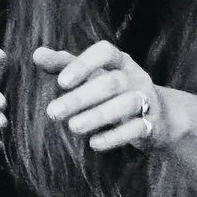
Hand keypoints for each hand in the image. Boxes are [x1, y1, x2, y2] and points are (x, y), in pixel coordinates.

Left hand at [36, 42, 168, 153]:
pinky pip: (137, 129)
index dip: (84, 65)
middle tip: (52, 112)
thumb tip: (37, 54)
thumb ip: (64, 65)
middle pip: (112, 83)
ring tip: (73, 127)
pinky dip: (115, 137)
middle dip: (81, 98)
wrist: (159, 115)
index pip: (105, 53)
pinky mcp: (152, 124)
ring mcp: (147, 100)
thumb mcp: (92, 74)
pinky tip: (94, 144)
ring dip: (98, 116)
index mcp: (120, 62)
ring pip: (128, 104)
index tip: (61, 82)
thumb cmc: (113, 91)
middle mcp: (136, 78)